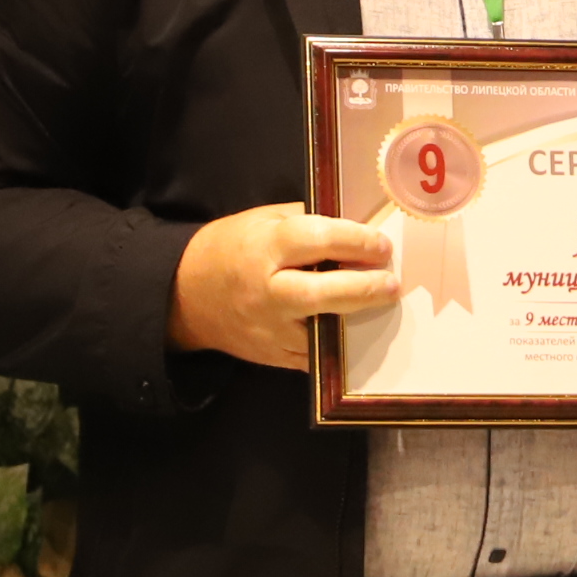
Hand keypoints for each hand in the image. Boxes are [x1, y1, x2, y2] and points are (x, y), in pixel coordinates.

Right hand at [166, 206, 397, 368]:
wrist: (185, 294)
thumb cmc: (230, 248)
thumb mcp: (262, 220)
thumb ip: (306, 220)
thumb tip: (354, 222)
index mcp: (265, 248)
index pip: (318, 240)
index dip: (356, 241)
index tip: (382, 246)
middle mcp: (267, 291)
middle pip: (322, 294)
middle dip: (364, 288)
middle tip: (391, 284)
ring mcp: (268, 329)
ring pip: (321, 333)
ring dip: (356, 321)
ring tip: (381, 307)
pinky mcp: (271, 355)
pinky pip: (312, 357)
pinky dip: (337, 345)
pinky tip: (356, 330)